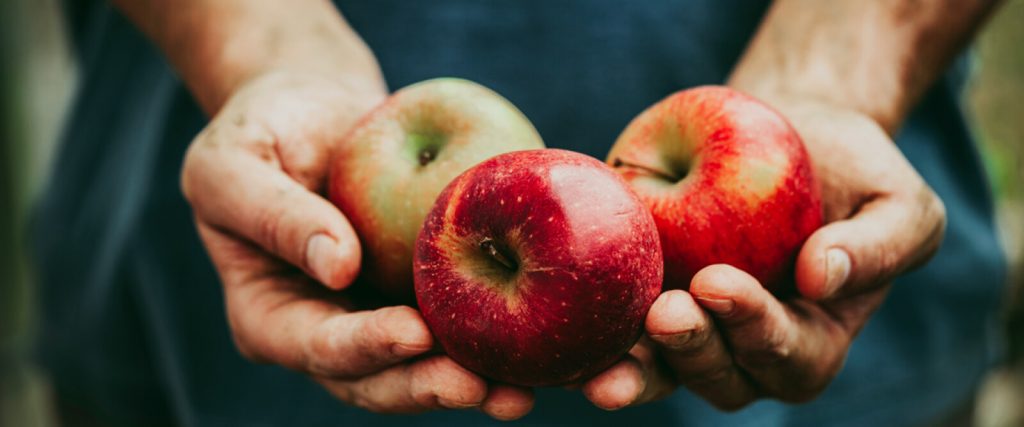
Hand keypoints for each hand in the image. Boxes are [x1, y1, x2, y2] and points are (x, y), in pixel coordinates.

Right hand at [181, 71, 533, 419]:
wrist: (314, 110)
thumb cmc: (259, 130)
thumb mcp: (232, 164)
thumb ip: (273, 215)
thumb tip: (338, 266)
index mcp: (270, 317)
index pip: (316, 346)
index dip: (364, 347)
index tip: (413, 333)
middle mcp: (327, 330)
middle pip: (377, 378)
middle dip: (428, 386)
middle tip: (482, 387)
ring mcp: (377, 317)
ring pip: (424, 366)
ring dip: (471, 382)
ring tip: (519, 391)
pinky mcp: (421, 294)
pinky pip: (458, 321)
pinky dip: (495, 336)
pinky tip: (539, 342)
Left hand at [581, 97, 945, 409]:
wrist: (784, 130)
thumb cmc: (851, 172)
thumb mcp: (897, 202)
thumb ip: (880, 246)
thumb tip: (822, 278)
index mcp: (811, 339)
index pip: (787, 355)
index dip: (755, 329)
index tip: (720, 283)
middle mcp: (745, 348)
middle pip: (721, 377)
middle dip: (692, 351)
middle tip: (666, 311)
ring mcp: (690, 329)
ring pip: (662, 372)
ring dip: (636, 368)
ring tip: (607, 357)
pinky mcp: (642, 298)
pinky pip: (616, 332)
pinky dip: (591, 339)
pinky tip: (567, 332)